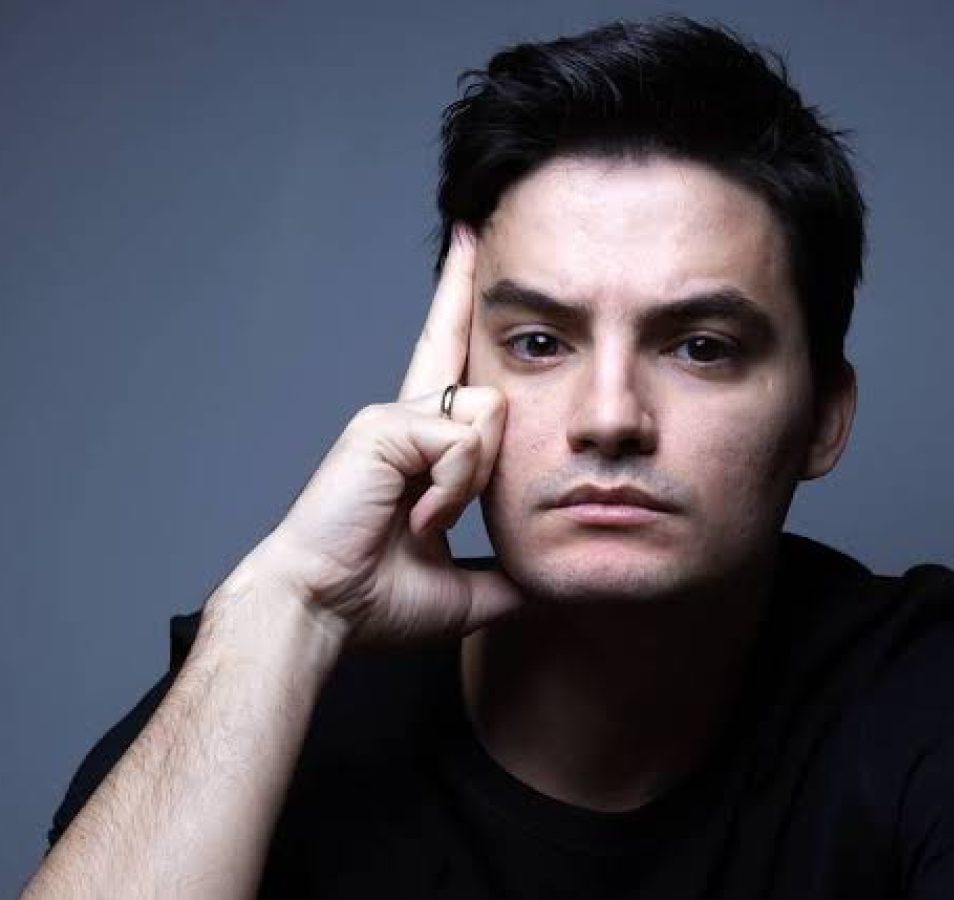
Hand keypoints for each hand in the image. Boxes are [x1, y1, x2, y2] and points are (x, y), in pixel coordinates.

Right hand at [236, 224, 522, 645]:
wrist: (323, 612)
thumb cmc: (376, 599)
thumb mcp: (465, 586)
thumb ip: (509, 571)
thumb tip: (552, 585)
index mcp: (423, 442)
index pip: (449, 352)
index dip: (458, 296)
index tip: (471, 239)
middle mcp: (408, 414)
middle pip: (475, 361)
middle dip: (479, 398)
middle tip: (440, 485)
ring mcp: (394, 414)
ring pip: (489, 414)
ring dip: (473, 483)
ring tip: (429, 521)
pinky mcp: (384, 425)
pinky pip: (462, 439)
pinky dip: (453, 489)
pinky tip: (420, 516)